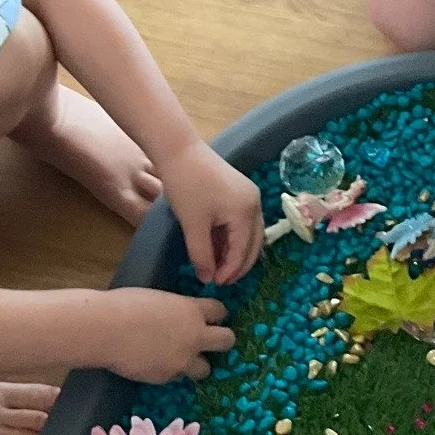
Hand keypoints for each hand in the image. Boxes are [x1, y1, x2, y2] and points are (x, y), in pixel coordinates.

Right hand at [103, 290, 234, 382]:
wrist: (104, 330)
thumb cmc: (124, 305)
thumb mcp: (160, 299)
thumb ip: (177, 310)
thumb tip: (179, 317)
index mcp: (192, 310)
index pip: (221, 311)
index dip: (216, 316)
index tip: (211, 318)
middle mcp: (194, 336)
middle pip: (227, 341)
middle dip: (221, 341)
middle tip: (209, 342)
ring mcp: (182, 359)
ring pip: (205, 369)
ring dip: (196, 364)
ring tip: (180, 358)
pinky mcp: (166, 377)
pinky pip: (176, 377)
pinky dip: (170, 372)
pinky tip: (154, 363)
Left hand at [157, 140, 263, 284]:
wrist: (180, 151)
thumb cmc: (186, 187)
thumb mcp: (193, 224)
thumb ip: (201, 254)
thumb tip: (208, 279)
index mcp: (246, 212)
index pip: (243, 250)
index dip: (230, 270)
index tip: (215, 283)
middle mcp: (255, 204)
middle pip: (254, 243)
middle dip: (239, 264)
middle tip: (222, 280)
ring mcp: (250, 196)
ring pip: (250, 233)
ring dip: (237, 251)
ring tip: (220, 266)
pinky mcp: (241, 191)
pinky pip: (244, 221)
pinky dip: (234, 237)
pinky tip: (220, 245)